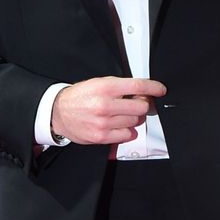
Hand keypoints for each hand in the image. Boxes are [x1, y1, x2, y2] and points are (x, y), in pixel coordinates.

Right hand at [50, 77, 167, 144]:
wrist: (58, 112)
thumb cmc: (79, 97)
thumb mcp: (98, 83)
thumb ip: (120, 87)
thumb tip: (143, 92)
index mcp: (105, 87)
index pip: (138, 86)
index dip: (154, 87)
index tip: (160, 89)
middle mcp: (105, 105)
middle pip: (142, 106)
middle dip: (142, 104)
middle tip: (136, 103)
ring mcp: (104, 123)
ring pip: (136, 121)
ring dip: (133, 117)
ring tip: (121, 114)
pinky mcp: (102, 136)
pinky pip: (128, 135)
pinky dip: (127, 131)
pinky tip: (117, 125)